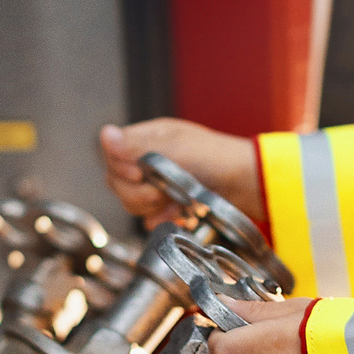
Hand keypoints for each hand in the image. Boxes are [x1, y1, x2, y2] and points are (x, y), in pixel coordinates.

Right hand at [96, 118, 263, 224]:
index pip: (113, 155)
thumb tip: (105, 134)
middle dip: (139, 192)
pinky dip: (164, 219)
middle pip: (117, 182)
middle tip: (161, 191)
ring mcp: (159, 184)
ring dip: (152, 207)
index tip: (141, 173)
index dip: (122, 168)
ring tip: (174, 202)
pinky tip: (180, 215)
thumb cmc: (217, 158)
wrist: (248, 186)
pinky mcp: (169, 206)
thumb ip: (137, 146)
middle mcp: (150, 160)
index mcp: (149, 139)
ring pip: (132, 202)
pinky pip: (150, 219)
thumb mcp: (175, 147)